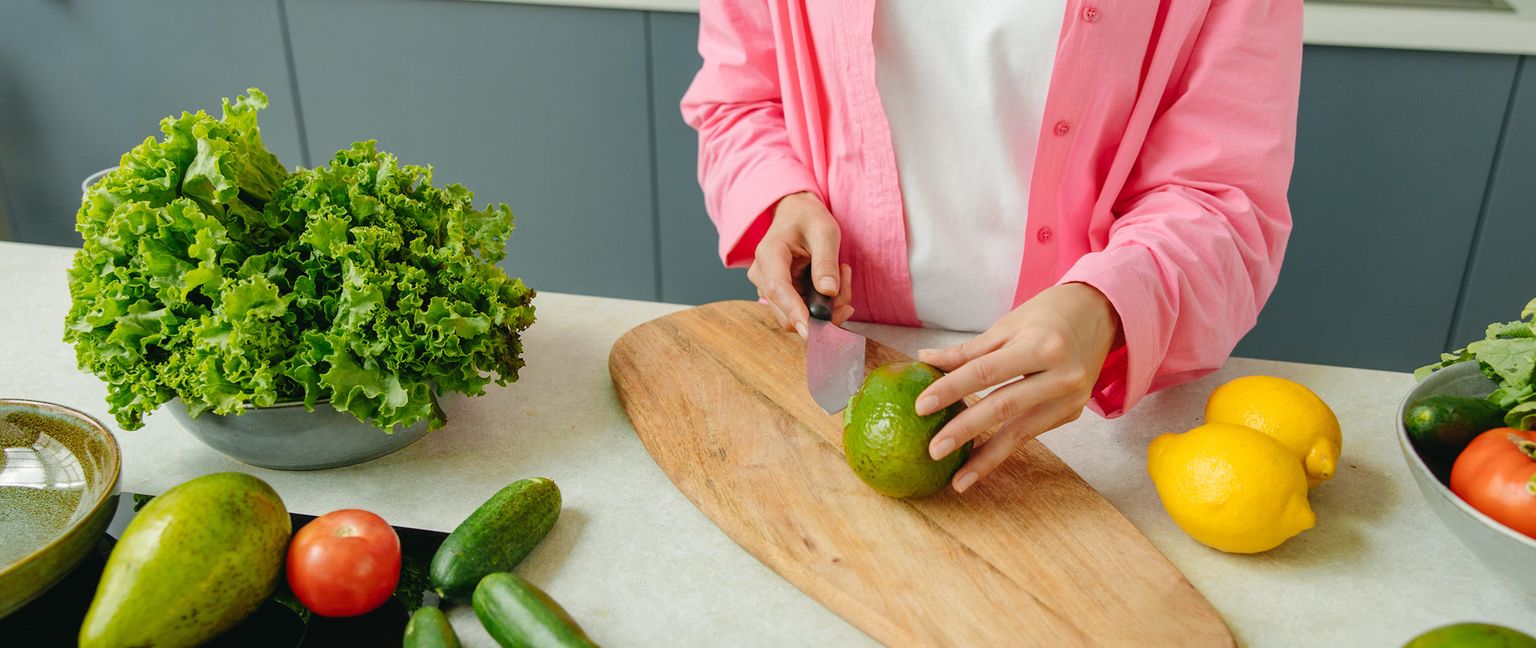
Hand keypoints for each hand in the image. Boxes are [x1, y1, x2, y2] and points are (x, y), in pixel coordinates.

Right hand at [748, 192, 853, 336]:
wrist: (796, 214)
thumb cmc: (807, 218)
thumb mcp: (825, 232)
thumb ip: (826, 261)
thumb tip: (828, 291)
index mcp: (769, 254)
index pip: (777, 288)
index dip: (794, 310)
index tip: (811, 329)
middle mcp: (762, 275)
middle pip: (787, 312)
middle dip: (822, 312)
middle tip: (846, 290)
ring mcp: (769, 289)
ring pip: (798, 316)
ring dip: (827, 307)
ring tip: (842, 277)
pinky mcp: (781, 296)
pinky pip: (803, 312)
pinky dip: (823, 305)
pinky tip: (835, 284)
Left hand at [914, 283, 1121, 492]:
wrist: (1100, 316)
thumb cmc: (1047, 317)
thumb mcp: (1008, 325)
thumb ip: (969, 350)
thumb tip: (925, 360)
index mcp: (1042, 345)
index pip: (986, 371)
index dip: (951, 389)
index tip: (921, 407)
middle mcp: (1061, 374)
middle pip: (1004, 406)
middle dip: (966, 430)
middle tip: (934, 450)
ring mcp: (1070, 398)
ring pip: (1021, 432)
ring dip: (986, 458)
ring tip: (958, 480)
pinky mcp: (1071, 413)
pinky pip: (1030, 433)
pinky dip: (1004, 448)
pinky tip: (980, 463)